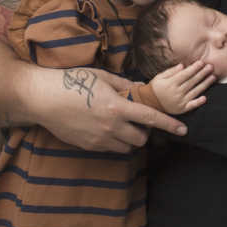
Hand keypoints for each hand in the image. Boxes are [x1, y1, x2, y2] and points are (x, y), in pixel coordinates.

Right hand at [34, 66, 189, 152]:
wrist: (43, 98)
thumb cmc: (73, 82)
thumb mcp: (103, 77)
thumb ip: (125, 85)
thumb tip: (141, 89)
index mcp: (117, 107)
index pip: (151, 119)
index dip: (170, 124)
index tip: (184, 129)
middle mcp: (110, 127)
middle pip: (141, 139)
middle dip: (145, 132)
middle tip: (138, 121)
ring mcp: (98, 139)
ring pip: (126, 148)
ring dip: (130, 139)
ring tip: (122, 126)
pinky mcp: (87, 146)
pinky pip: (110, 150)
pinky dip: (114, 142)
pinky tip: (106, 129)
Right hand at [149, 60, 215, 114]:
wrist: (149, 103)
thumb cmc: (156, 88)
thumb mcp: (160, 77)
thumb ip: (171, 71)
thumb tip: (183, 65)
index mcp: (171, 83)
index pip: (185, 74)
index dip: (194, 68)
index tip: (202, 62)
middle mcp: (176, 92)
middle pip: (192, 81)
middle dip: (202, 73)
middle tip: (211, 66)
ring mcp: (180, 101)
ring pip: (195, 91)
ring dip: (205, 84)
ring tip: (213, 77)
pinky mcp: (182, 109)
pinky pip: (192, 106)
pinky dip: (198, 102)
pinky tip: (205, 98)